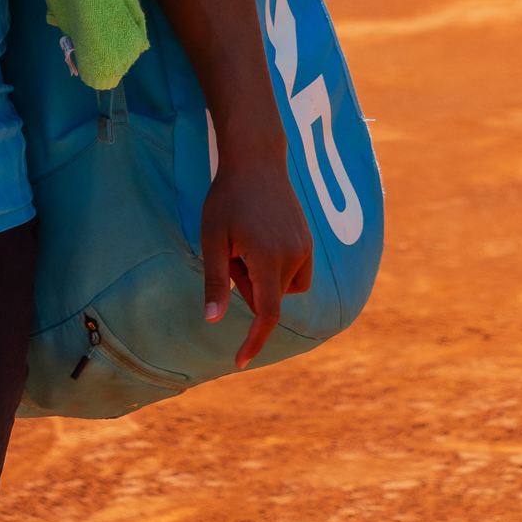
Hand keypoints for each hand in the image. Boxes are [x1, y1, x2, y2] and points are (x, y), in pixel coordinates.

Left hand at [201, 150, 313, 367]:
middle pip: (268, 297)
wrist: (256, 160)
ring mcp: (305, 248)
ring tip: (243, 245)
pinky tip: (258, 242)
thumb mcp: (212, 239)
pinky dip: (275, 270)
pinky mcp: (309, 241)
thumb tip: (213, 321)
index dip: (254, 341)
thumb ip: (215, 282)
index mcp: (269, 259)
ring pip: (282, 288)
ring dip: (261, 279)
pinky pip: (293, 274)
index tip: (240, 361)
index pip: (266, 314)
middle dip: (245, 286)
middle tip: (229, 252)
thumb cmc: (227, 198)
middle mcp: (294, 257)